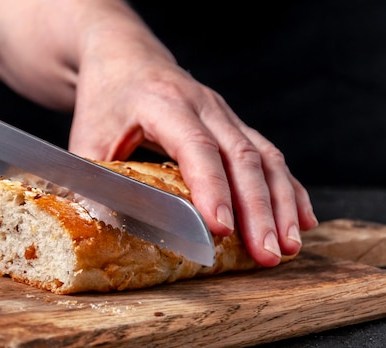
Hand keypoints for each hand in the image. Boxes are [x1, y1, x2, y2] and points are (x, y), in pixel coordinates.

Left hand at [68, 27, 317, 266]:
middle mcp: (202, 104)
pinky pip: (269, 155)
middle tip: (267, 253)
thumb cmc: (105, 99)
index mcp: (162, 103)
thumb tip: (96, 228)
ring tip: (287, 246)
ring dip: (281, 203)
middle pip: (242, 155)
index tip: (222, 228)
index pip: (196, 146)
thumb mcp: (86, 138)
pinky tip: (299, 218)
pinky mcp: (234, 124)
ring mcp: (224, 112)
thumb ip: (92, 181)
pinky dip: (288, 188)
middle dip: (259, 209)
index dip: (212, 188)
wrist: (124, 58)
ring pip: (264, 157)